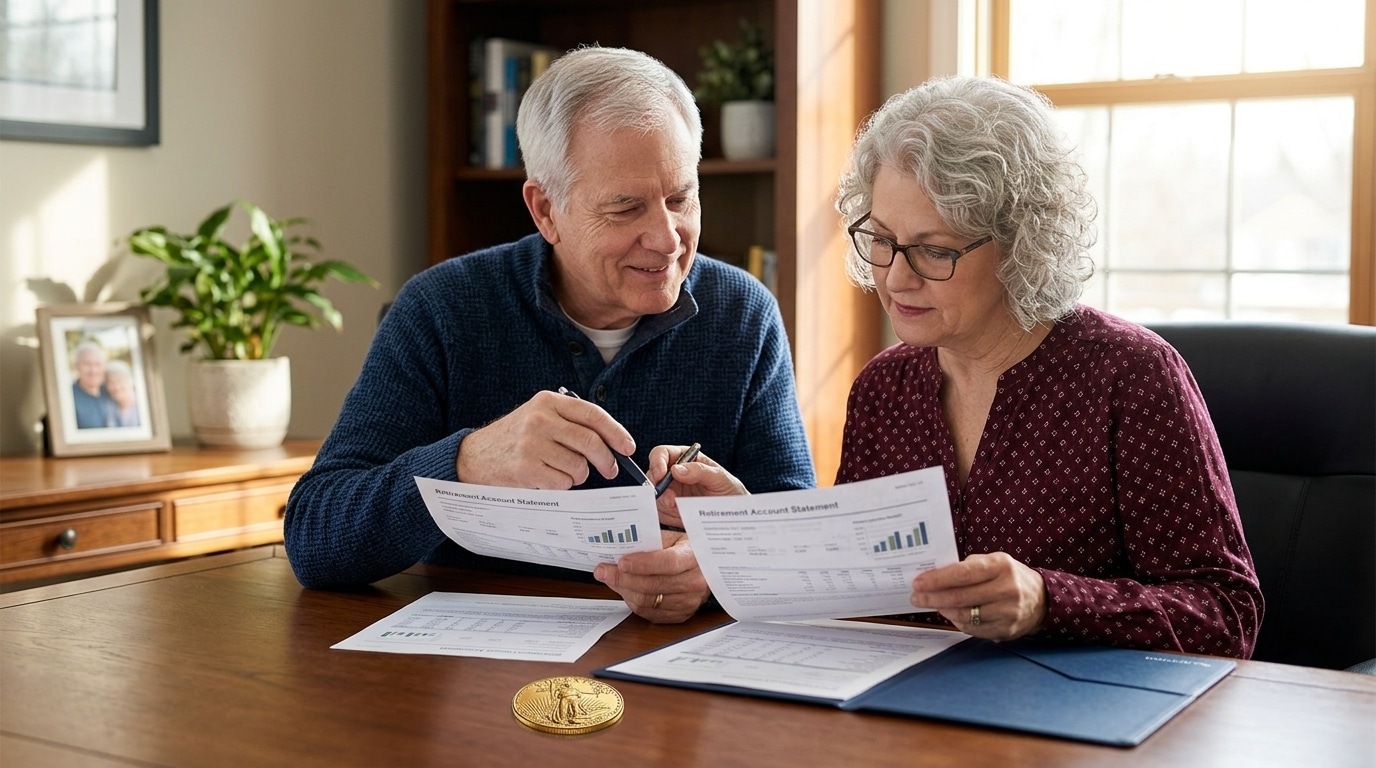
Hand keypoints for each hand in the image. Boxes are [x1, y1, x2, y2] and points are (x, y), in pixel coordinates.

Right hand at [456, 390, 634, 488]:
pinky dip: (562, 486)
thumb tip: (612, 443)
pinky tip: (547, 480)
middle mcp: (540, 420)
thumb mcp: (538, 417)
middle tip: (610, 470)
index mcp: (548, 402)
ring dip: (579, 475)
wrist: (472, 456)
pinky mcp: (526, 469)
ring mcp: (532, 444)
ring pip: (579, 466)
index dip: (616, 432)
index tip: (628, 447)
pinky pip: (562, 482)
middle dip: (607, 460)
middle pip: (591, 442)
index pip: (593, 414)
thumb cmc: (513, 439)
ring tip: (564, 473)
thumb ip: (569, 423)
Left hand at [594, 530, 710, 622]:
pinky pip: (649, 613)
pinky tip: (624, 589)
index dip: (643, 564)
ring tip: (610, 578)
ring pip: (647, 601)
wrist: (706, 570)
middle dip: (623, 578)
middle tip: (603, 570)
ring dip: (624, 590)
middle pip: (653, 585)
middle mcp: (695, 582)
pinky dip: (632, 601)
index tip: (621, 562)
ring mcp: (689, 602)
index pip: (667, 563)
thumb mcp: (677, 533)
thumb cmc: (686, 549)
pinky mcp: (681, 615)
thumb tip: (640, 526)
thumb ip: (659, 530)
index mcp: (694, 557)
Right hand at [647, 446, 747, 528]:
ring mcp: (669, 492)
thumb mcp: (720, 478)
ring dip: (661, 501)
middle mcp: (673, 474)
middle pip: (652, 474)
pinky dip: (664, 513)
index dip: (657, 462)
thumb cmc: (729, 491)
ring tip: (675, 506)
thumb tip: (676, 469)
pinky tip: (677, 515)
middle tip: (666, 497)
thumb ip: (700, 471)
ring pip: (653, 494)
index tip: (660, 474)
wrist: (734, 516)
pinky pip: (659, 511)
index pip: (662, 454)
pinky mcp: (669, 510)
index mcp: (684, 459)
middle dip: (656, 485)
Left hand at [909, 552, 1047, 640]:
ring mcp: (1008, 612)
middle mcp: (1007, 589)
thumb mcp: (993, 561)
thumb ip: (967, 567)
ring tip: (931, 604)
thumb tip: (935, 576)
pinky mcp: (1007, 630)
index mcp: (1001, 566)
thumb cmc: (1008, 576)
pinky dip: (957, 622)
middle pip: (960, 597)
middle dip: (933, 597)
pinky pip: (973, 629)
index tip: (918, 582)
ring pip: (965, 615)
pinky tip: (950, 614)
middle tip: (916, 597)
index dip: (937, 579)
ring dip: (943, 610)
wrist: (1041, 599)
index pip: (963, 574)